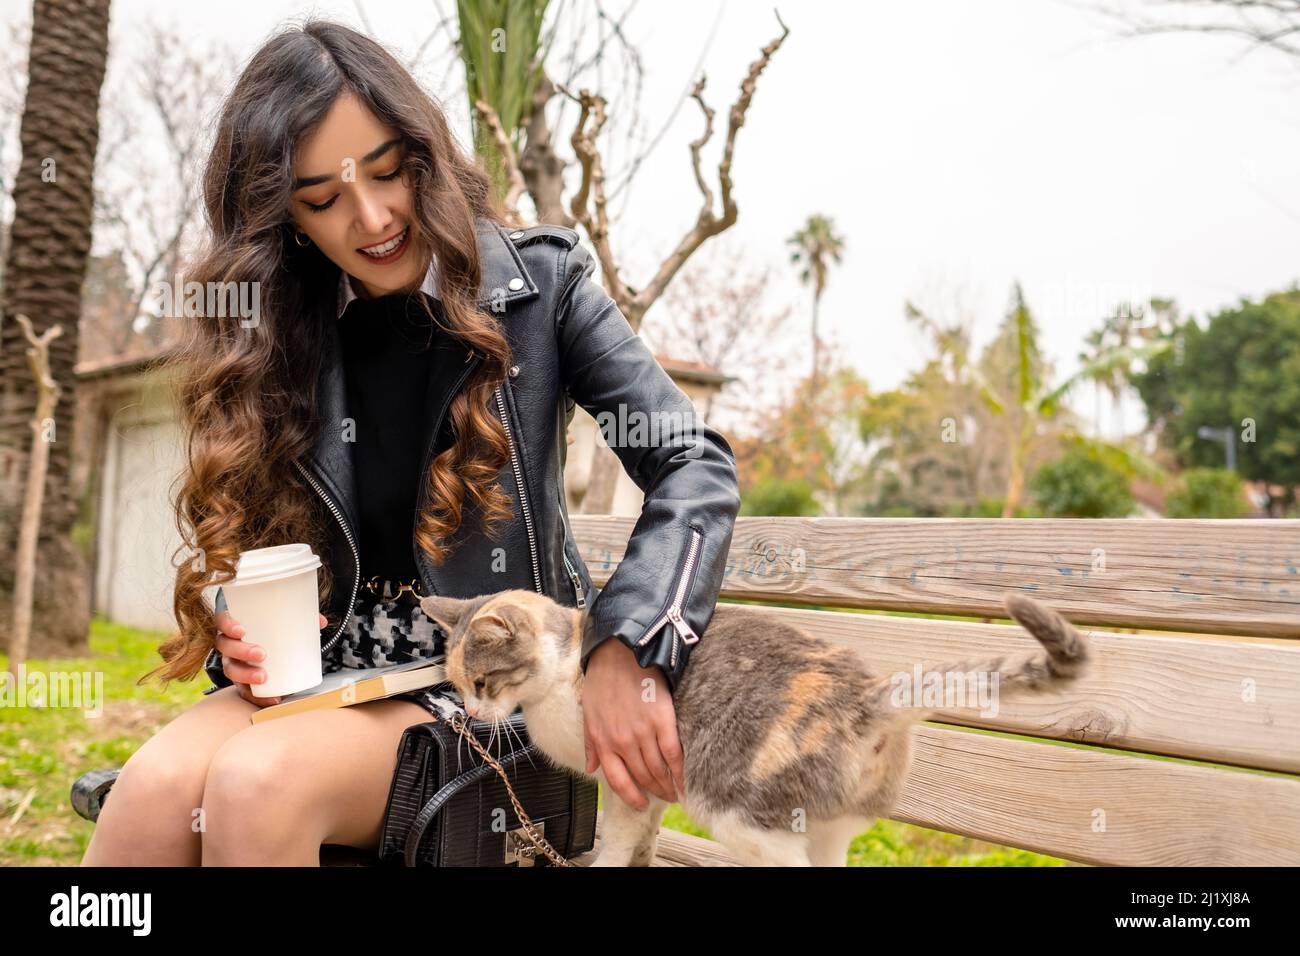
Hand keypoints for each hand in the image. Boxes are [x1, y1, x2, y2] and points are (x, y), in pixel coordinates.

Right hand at [214, 607, 327, 707]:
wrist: (266, 649)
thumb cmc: (270, 631)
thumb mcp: (281, 621)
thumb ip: (300, 618)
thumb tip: (321, 622)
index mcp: (233, 625)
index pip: (222, 621)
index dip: (228, 625)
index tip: (242, 630)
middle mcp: (228, 645)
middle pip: (226, 647)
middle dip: (241, 651)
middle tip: (261, 654)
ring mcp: (232, 664)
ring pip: (231, 670)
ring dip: (246, 675)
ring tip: (263, 677)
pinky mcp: (240, 681)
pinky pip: (244, 691)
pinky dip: (256, 696)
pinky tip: (272, 699)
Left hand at [582, 638, 684, 810]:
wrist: (620, 653)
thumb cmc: (603, 681)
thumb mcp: (588, 714)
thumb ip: (591, 744)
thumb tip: (592, 768)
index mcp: (604, 741)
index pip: (618, 781)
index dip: (632, 797)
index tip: (641, 804)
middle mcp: (623, 742)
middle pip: (643, 776)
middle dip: (655, 791)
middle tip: (665, 797)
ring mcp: (644, 732)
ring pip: (659, 768)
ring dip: (669, 784)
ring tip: (677, 791)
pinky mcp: (663, 720)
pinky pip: (674, 752)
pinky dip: (680, 769)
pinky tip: (685, 778)